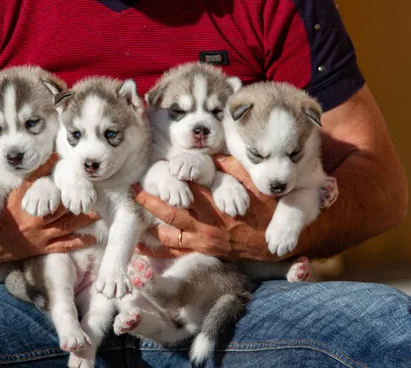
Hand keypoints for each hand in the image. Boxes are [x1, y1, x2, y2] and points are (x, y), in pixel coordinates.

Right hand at [0, 155, 97, 262]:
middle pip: (61, 207)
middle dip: (78, 200)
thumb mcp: (12, 194)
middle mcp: (34, 218)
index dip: (63, 182)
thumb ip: (32, 178)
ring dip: (84, 219)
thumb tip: (52, 158)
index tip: (78, 174)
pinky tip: (92, 237)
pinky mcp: (42, 248)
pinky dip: (79, 241)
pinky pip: (64, 245)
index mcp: (25, 201)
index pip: (46, 187)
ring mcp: (40, 234)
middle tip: (96, 193)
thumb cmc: (2, 215)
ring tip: (100, 211)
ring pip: (67, 225)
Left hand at [134, 154, 281, 261]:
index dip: (170, 179)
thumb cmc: (267, 213)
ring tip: (137, 213)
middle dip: (150, 200)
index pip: (186, 190)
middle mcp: (206, 224)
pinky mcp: (204, 251)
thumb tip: (214, 157)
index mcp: (217, 205)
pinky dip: (157, 251)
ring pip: (168, 234)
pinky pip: (176, 253)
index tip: (157, 169)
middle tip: (134, 188)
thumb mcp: (256, 187)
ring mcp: (203, 240)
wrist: (275, 245)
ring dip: (151, 224)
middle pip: (170, 212)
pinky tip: (142, 247)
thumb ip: (235, 171)